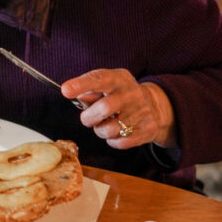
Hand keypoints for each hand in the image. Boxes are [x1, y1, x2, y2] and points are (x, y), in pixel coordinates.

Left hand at [61, 69, 175, 149]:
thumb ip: (90, 90)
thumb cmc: (121, 95)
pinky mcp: (146, 130)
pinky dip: (112, 140)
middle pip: (104, 108)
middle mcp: (132, 94)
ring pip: (109, 130)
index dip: (81, 84)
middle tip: (88, 118)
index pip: (99, 78)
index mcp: (118, 79)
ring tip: (105, 124)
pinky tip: (117, 131)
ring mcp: (141, 112)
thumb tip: (78, 97)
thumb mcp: (107, 85)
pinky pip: (119, 143)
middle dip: (89, 117)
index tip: (65, 90)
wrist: (155, 106)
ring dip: (100, 131)